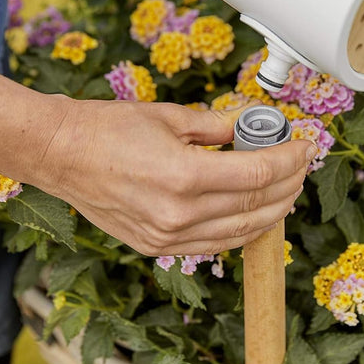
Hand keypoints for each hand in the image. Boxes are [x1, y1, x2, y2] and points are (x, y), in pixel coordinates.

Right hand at [36, 99, 315, 255]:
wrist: (61, 155)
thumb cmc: (108, 128)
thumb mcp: (171, 116)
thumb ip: (219, 126)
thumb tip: (253, 126)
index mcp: (184, 176)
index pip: (258, 173)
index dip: (289, 160)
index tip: (303, 147)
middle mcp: (179, 214)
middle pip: (255, 204)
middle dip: (288, 185)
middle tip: (301, 166)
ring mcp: (167, 237)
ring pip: (239, 231)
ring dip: (271, 212)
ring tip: (286, 192)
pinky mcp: (156, 247)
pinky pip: (213, 245)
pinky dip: (241, 231)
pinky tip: (254, 216)